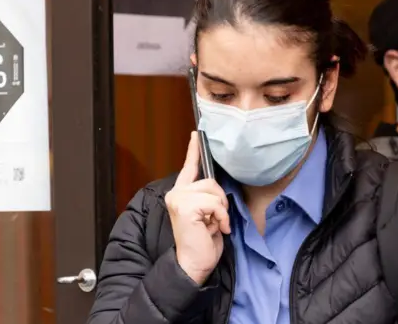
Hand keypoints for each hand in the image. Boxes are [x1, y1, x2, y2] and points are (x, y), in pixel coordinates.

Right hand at [165, 131, 230, 284]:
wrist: (194, 264)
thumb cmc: (202, 243)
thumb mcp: (208, 215)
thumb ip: (208, 198)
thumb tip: (217, 188)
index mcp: (181, 194)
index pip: (189, 167)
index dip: (194, 149)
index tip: (197, 133)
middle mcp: (176, 194)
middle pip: (210, 181)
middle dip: (220, 201)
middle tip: (216, 220)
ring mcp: (178, 199)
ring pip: (213, 191)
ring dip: (221, 211)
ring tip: (214, 225)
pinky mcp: (185, 206)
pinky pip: (215, 203)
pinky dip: (221, 217)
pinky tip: (215, 229)